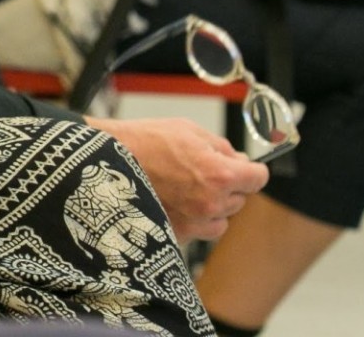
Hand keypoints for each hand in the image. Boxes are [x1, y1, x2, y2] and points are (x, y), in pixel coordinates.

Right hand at [85, 115, 268, 240]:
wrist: (104, 162)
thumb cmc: (142, 142)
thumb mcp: (187, 129)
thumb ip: (219, 146)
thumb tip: (237, 158)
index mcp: (220, 173)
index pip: (258, 177)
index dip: (250, 169)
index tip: (244, 167)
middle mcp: (212, 203)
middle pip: (240, 198)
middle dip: (228, 185)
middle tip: (202, 171)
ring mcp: (195, 222)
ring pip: (223, 218)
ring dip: (214, 206)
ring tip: (188, 189)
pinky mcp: (178, 235)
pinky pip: (200, 230)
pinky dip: (195, 219)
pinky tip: (176, 202)